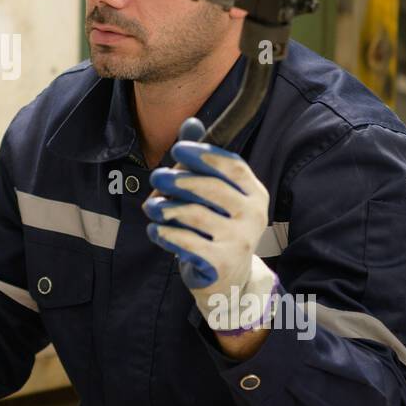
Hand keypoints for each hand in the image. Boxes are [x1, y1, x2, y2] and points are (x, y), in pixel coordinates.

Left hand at [143, 118, 278, 333]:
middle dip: (179, 180)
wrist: (228, 282)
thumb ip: (201, 162)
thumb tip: (191, 123)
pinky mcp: (222, 263)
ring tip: (151, 207)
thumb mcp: (212, 195)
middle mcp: (253, 215)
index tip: (178, 149)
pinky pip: (186, 241)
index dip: (204, 155)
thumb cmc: (216, 229)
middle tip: (156, 176)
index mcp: (254, 193)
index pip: (232, 166)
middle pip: (211, 188)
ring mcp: (240, 241)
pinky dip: (165, 233)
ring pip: (194, 214)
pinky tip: (156, 230)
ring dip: (166, 208)